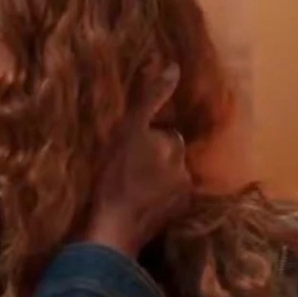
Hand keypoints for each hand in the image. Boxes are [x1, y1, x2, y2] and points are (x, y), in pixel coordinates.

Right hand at [83, 64, 191, 257]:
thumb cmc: (114, 179)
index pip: (161, 131)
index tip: (127, 148)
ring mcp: (180, 195)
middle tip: (124, 165)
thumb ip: (150, 99)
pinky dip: (156, 199)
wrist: (114, 230)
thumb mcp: (127, 132)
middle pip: (167, 154)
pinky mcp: (174, 216)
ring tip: (128, 186)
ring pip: (167, 176)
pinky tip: (136, 203)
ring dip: (154, 177)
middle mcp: (183, 168)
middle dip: (153, 156)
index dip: (144, 135)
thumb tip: (172, 66)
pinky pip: (166, 199)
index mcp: (171, 146)